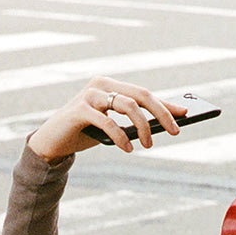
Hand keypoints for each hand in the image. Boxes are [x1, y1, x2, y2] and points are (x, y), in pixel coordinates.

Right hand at [27, 77, 186, 161]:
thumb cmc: (84, 134)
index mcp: (111, 86)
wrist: (51, 142)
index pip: (144, 94)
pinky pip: (107, 122)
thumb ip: (131, 123)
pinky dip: (121, 136)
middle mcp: (101, 85)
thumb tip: (162, 126)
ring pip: (127, 106)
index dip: (165, 105)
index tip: (184, 116)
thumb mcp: (111, 127)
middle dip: (161, 113)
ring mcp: (90, 95)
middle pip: (140, 96)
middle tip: (175, 132)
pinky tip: (128, 149)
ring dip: (142, 127)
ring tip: (148, 145)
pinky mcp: (79, 110)